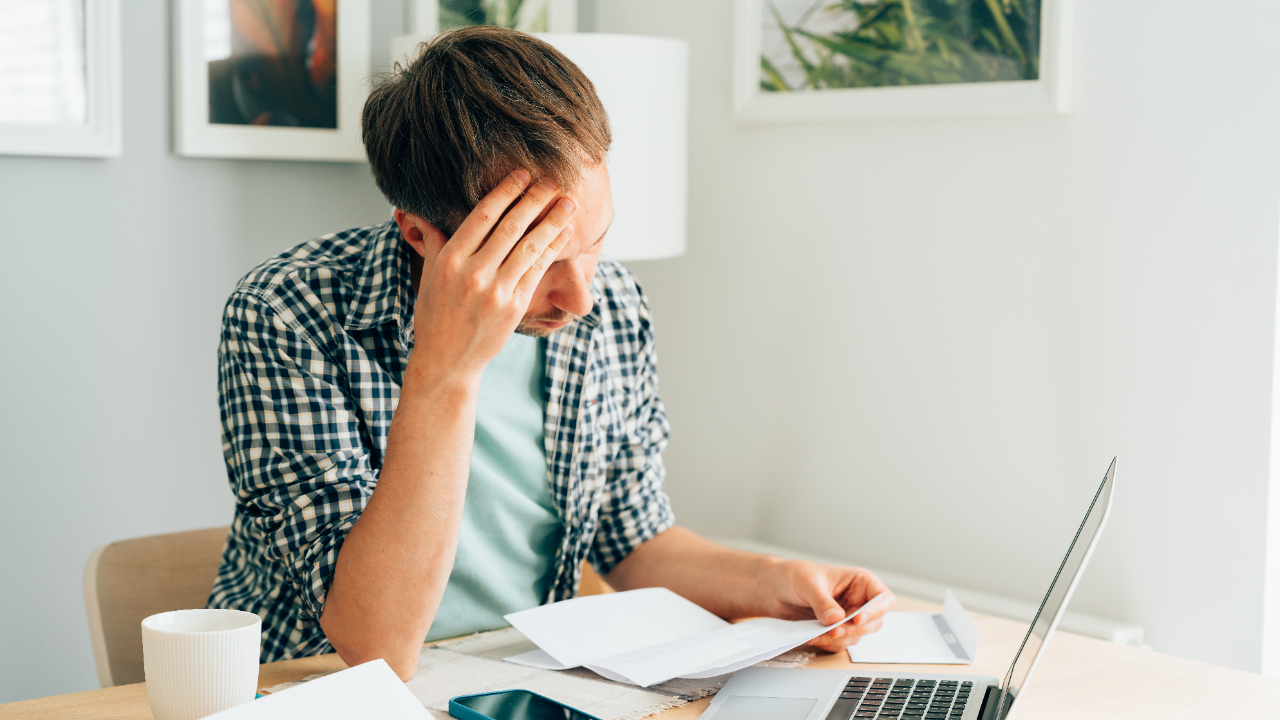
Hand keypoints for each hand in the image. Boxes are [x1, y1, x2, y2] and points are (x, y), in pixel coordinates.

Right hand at [403, 169, 576, 382]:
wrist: (447, 361)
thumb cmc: (436, 315)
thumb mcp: (430, 276)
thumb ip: (435, 242)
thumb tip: (421, 211)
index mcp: (450, 260)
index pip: (482, 216)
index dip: (505, 192)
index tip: (522, 174)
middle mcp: (473, 273)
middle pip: (510, 227)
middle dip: (535, 200)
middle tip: (553, 181)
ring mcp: (495, 291)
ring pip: (529, 247)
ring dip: (552, 222)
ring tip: (569, 203)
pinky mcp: (514, 307)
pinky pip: (536, 271)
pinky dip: (552, 249)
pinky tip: (564, 234)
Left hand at [762, 560, 894, 652]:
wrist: (774, 589)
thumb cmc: (793, 576)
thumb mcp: (808, 583)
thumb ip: (823, 601)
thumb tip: (837, 619)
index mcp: (859, 582)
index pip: (884, 598)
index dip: (876, 611)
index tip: (857, 619)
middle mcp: (858, 601)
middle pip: (874, 623)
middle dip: (854, 630)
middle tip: (833, 632)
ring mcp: (848, 618)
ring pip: (857, 637)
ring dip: (839, 640)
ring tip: (817, 634)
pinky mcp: (836, 631)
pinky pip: (841, 645)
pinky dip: (828, 645)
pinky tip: (812, 637)